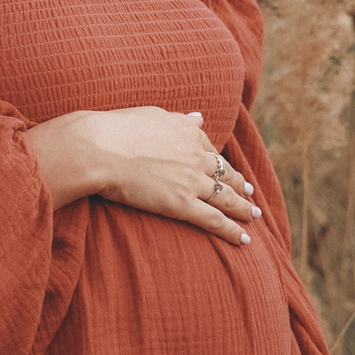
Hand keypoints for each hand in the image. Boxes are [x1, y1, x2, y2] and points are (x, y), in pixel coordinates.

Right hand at [26, 107, 257, 245]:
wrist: (101, 148)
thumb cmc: (118, 129)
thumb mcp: (154, 115)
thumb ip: (179, 119)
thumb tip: (199, 117)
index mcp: (189, 133)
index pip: (212, 151)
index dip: (223, 164)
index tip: (229, 171)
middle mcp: (196, 156)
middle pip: (226, 174)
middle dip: (241, 186)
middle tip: (250, 195)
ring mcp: (192, 181)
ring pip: (226, 198)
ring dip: (243, 209)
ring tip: (253, 217)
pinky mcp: (182, 204)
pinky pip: (214, 220)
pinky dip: (231, 230)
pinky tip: (243, 239)